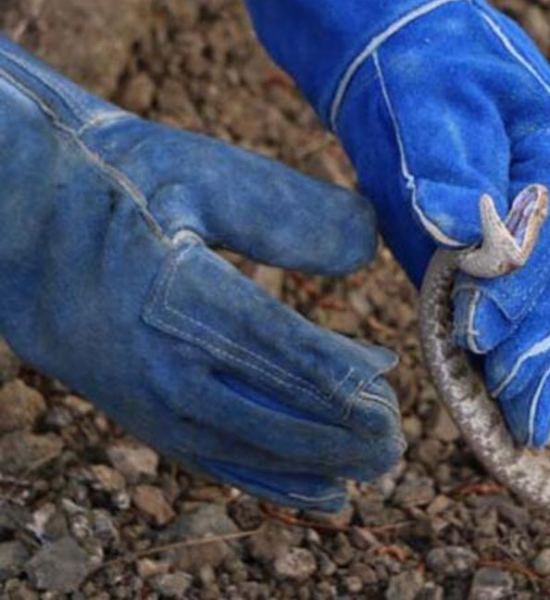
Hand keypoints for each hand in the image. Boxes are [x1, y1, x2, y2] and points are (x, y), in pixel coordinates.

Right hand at [0, 36, 403, 509]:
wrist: (20, 221)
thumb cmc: (121, 184)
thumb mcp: (203, 173)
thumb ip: (289, 211)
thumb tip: (368, 246)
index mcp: (177, 294)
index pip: (276, 349)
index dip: (336, 378)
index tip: (388, 388)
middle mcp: (159, 360)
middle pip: (270, 415)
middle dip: (341, 433)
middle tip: (398, 437)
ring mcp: (146, 396)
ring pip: (248, 449)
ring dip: (318, 463)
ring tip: (378, 465)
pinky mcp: (141, 412)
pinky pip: (215, 460)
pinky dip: (273, 480)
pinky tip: (323, 490)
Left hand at [199, 0, 549, 446]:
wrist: (396, 48)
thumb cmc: (416, 60)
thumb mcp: (430, 92)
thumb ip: (447, 158)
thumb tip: (463, 227)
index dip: (522, 288)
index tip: (483, 338)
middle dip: (540, 350)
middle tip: (521, 420)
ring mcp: (529, 224)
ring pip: (544, 303)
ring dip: (533, 365)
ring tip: (521, 430)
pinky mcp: (493, 246)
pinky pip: (511, 305)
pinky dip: (507, 352)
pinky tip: (501, 398)